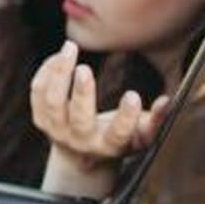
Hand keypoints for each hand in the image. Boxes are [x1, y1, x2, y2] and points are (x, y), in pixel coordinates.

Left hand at [30, 41, 168, 174]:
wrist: (81, 156)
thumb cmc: (118, 139)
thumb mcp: (139, 136)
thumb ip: (155, 120)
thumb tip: (167, 101)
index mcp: (109, 146)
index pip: (118, 134)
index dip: (126, 117)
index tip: (133, 95)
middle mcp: (81, 140)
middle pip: (78, 119)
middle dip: (81, 93)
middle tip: (85, 68)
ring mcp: (58, 130)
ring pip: (52, 103)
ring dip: (59, 74)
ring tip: (70, 47)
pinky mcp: (41, 119)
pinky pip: (37, 93)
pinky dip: (46, 72)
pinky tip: (59, 57)